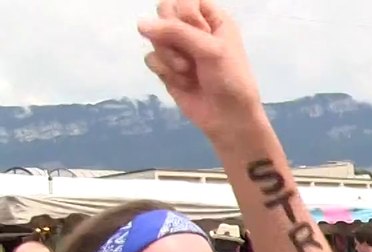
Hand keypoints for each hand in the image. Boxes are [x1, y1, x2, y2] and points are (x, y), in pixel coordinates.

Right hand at [138, 0, 262, 143]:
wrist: (228, 118)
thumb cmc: (229, 80)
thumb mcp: (210, 50)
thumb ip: (176, 32)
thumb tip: (141, 24)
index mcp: (213, 19)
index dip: (186, 13)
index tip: (198, 30)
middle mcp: (194, 29)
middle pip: (164, 12)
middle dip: (173, 35)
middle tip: (190, 53)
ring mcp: (179, 48)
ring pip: (154, 36)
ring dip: (171, 57)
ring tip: (190, 71)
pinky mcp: (167, 67)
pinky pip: (151, 58)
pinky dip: (166, 71)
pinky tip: (184, 82)